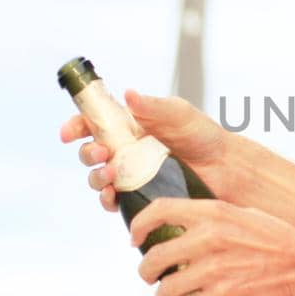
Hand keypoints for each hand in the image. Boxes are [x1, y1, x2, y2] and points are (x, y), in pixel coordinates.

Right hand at [60, 91, 230, 210]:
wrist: (225, 167)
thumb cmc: (202, 134)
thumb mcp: (179, 114)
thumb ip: (153, 106)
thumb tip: (128, 94)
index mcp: (128, 126)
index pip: (92, 123)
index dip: (75, 127)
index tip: (69, 133)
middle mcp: (125, 149)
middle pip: (89, 153)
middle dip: (86, 154)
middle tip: (101, 153)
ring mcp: (130, 174)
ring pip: (98, 178)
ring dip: (95, 178)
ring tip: (110, 174)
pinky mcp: (140, 195)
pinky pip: (115, 201)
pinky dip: (108, 200)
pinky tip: (113, 197)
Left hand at [131, 199, 294, 295]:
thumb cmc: (281, 240)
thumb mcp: (244, 215)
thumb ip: (216, 219)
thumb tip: (191, 227)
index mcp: (212, 212)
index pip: (159, 211)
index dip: (139, 226)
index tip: (136, 239)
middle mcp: (207, 238)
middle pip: (154, 257)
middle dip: (147, 272)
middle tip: (153, 277)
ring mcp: (214, 269)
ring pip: (165, 290)